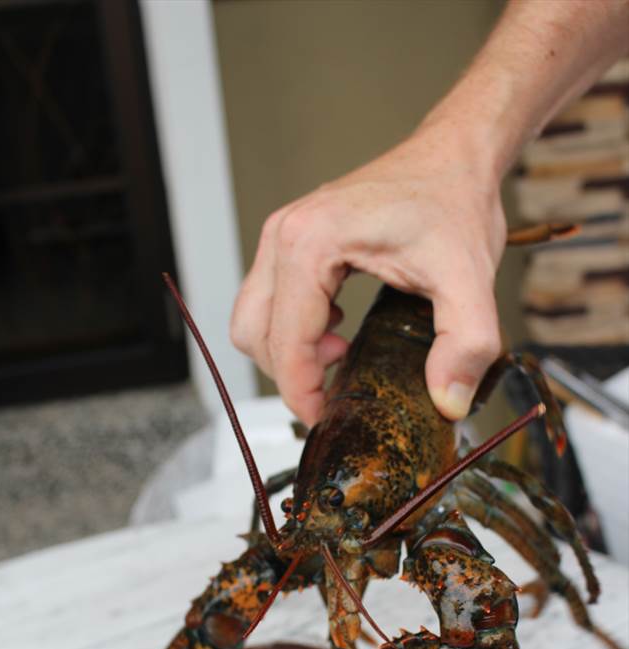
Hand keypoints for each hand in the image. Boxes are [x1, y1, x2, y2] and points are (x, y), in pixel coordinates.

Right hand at [231, 125, 506, 426]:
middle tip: (338, 387)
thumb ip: (465, 344)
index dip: (303, 394)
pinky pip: (268, 302)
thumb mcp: (469, 279)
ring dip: (287, 352)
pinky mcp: (290, 240)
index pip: (284, 344)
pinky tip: (337, 330)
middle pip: (254, 335)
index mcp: (309, 244)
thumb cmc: (454, 202)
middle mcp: (283, 236)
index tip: (329, 419)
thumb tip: (446, 402)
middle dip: (291, 374)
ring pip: (253, 320)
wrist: (455, 155)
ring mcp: (281, 235)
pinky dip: (291, 329)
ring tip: (341, 354)